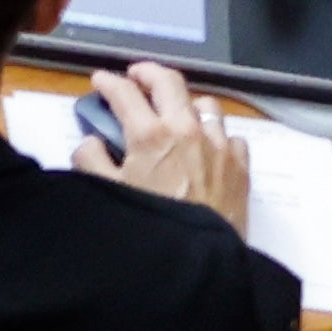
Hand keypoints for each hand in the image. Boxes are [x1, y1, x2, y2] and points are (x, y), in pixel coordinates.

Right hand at [76, 65, 259, 228]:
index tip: (101, 81)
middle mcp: (186, 129)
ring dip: (187, 103)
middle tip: (136, 77)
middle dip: (147, 72)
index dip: (107, 81)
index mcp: (150, 134)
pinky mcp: (240, 165)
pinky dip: (218, 135)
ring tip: (177, 113)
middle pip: (168, 81)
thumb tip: (91, 143)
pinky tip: (209, 147)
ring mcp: (218, 144)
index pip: (124, 91)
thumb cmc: (155, 226)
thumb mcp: (111, 193)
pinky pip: (231, 136)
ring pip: (206, 104)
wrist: (201, 257)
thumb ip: (92, 161)